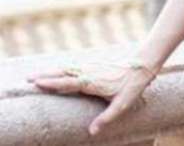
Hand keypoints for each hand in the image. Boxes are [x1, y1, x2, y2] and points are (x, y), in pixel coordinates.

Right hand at [26, 58, 157, 136]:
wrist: (142, 66)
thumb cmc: (132, 86)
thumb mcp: (122, 105)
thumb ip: (106, 118)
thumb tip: (91, 132)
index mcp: (93, 82)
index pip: (69, 82)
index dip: (53, 83)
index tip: (38, 83)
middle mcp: (89, 72)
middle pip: (63, 73)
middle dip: (45, 75)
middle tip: (28, 79)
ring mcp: (91, 67)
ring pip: (67, 68)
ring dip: (51, 71)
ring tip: (35, 75)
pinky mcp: (93, 66)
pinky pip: (73, 66)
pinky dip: (61, 69)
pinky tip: (55, 72)